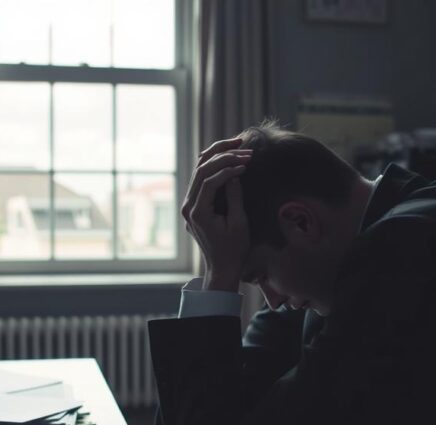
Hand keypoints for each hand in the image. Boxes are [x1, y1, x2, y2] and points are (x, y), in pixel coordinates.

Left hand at [181, 138, 251, 291]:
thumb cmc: (233, 249)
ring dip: (218, 156)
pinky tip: (227, 156)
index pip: (210, 181)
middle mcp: (188, 206)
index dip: (229, 168)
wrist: (222, 267)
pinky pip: (201, 178)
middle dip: (223, 156)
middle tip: (245, 149)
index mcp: (198, 212)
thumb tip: (235, 174)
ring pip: (199, 170)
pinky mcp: (194, 204)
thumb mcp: (239, 224)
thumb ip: (235, 197)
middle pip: (201, 170)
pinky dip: (214, 165)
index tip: (247, 164)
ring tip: (237, 145)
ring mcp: (188, 204)